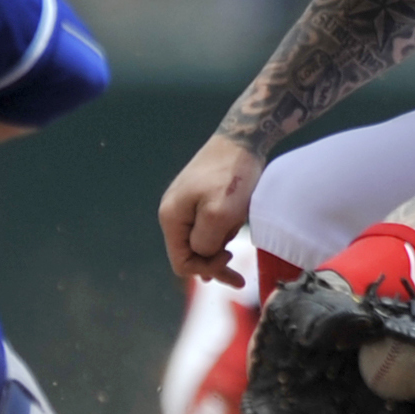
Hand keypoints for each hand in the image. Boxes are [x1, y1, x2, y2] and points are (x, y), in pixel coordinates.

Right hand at [158, 134, 263, 285]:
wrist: (243, 139)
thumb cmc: (232, 176)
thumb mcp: (219, 215)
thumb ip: (205, 243)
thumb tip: (201, 255)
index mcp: (172, 218)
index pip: (181, 262)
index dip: (205, 269)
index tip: (230, 258)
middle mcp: (174, 212)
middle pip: (189, 254)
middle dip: (214, 262)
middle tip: (239, 274)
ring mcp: (186, 204)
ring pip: (201, 240)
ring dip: (221, 244)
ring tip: (240, 228)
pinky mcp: (200, 197)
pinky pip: (209, 226)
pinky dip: (224, 231)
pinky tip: (237, 223)